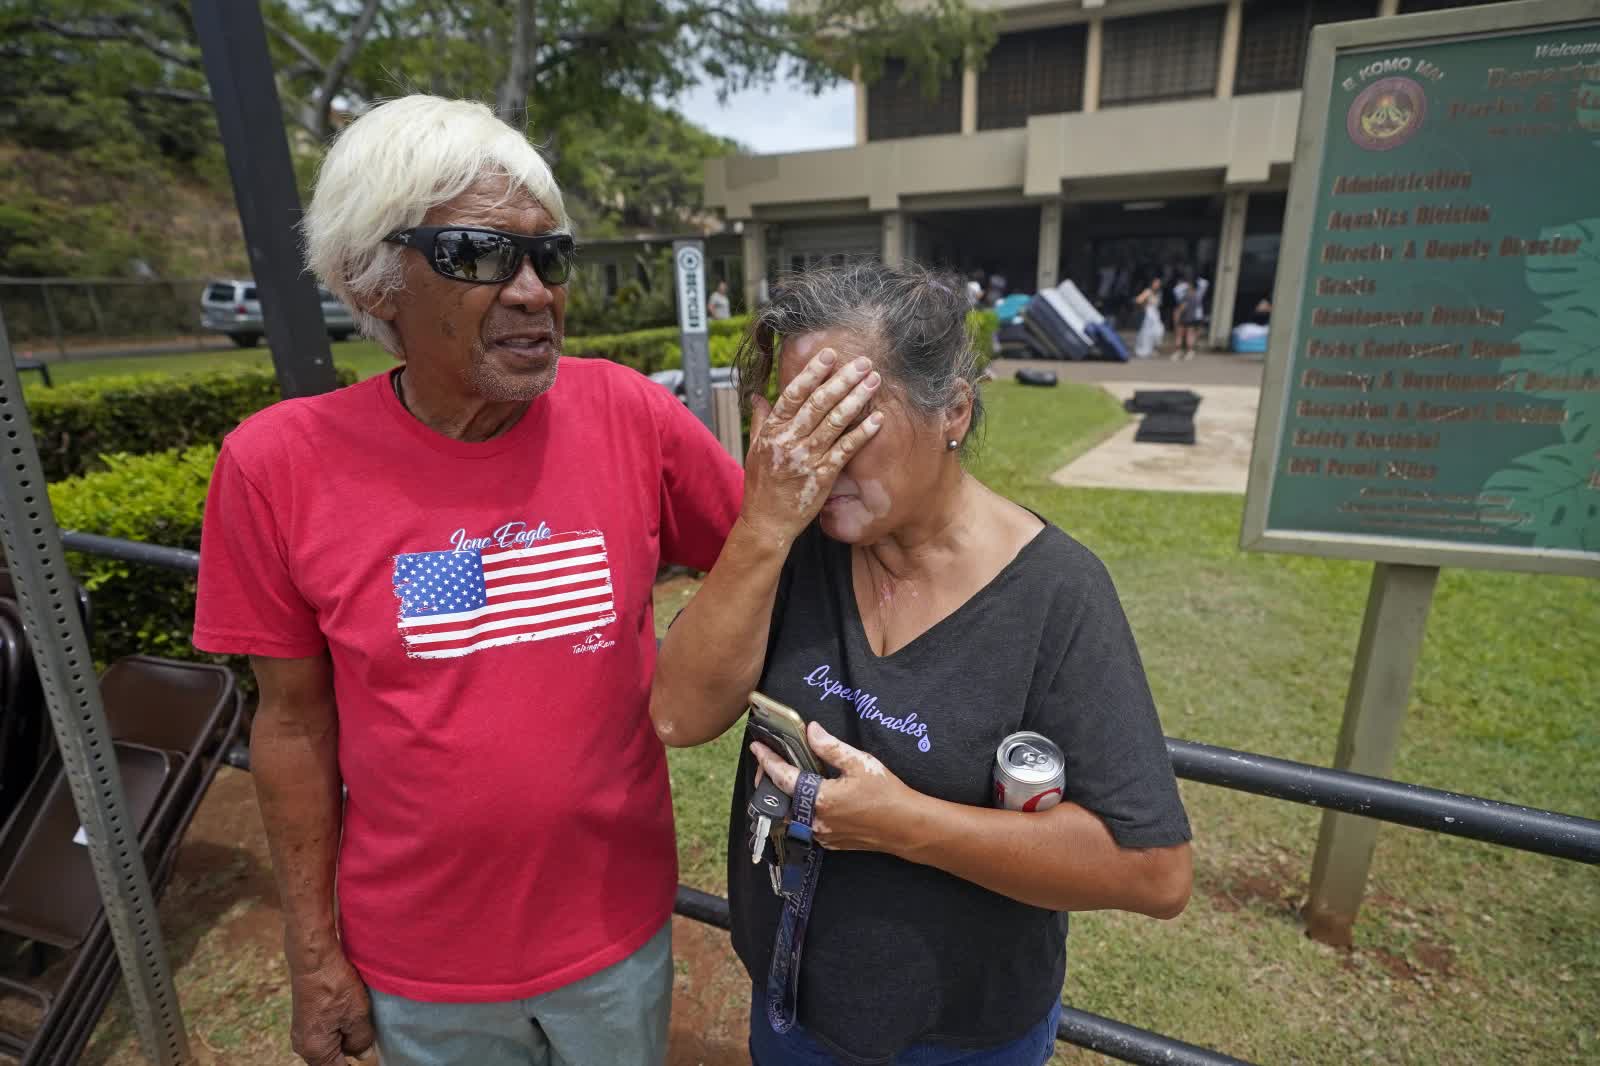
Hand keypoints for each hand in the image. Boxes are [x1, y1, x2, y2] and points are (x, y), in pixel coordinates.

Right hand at [286, 949, 374, 1064]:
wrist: (313, 958)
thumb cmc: (333, 985)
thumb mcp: (357, 1016)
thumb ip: (362, 1041)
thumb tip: (364, 1056)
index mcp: (315, 1050)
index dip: (355, 1065)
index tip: (370, 1059)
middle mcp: (303, 1045)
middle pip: (332, 1060)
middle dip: (350, 1052)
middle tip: (369, 1039)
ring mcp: (302, 1032)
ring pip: (330, 1045)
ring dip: (346, 1038)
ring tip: (359, 1021)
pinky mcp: (305, 1019)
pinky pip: (325, 1032)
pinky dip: (339, 1027)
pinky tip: (349, 1012)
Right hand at [740, 348, 882, 540]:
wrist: (767, 522)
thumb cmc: (761, 485)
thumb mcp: (756, 449)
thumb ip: (761, 420)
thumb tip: (758, 395)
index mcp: (773, 431)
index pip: (793, 395)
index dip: (812, 373)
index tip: (829, 355)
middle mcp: (790, 440)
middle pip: (818, 403)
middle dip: (842, 380)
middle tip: (862, 361)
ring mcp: (807, 458)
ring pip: (835, 422)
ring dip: (856, 399)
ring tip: (873, 381)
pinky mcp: (823, 475)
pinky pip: (846, 449)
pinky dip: (862, 433)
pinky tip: (877, 418)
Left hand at [751, 721, 916, 853]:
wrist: (907, 827)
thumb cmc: (886, 794)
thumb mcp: (860, 763)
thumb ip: (831, 747)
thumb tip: (811, 731)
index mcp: (819, 798)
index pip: (783, 777)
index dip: (767, 760)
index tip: (757, 747)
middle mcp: (815, 820)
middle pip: (779, 799)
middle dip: (768, 780)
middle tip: (768, 761)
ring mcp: (821, 834)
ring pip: (789, 814)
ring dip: (783, 796)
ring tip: (784, 777)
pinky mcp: (830, 842)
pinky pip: (805, 825)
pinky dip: (798, 809)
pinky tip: (806, 797)